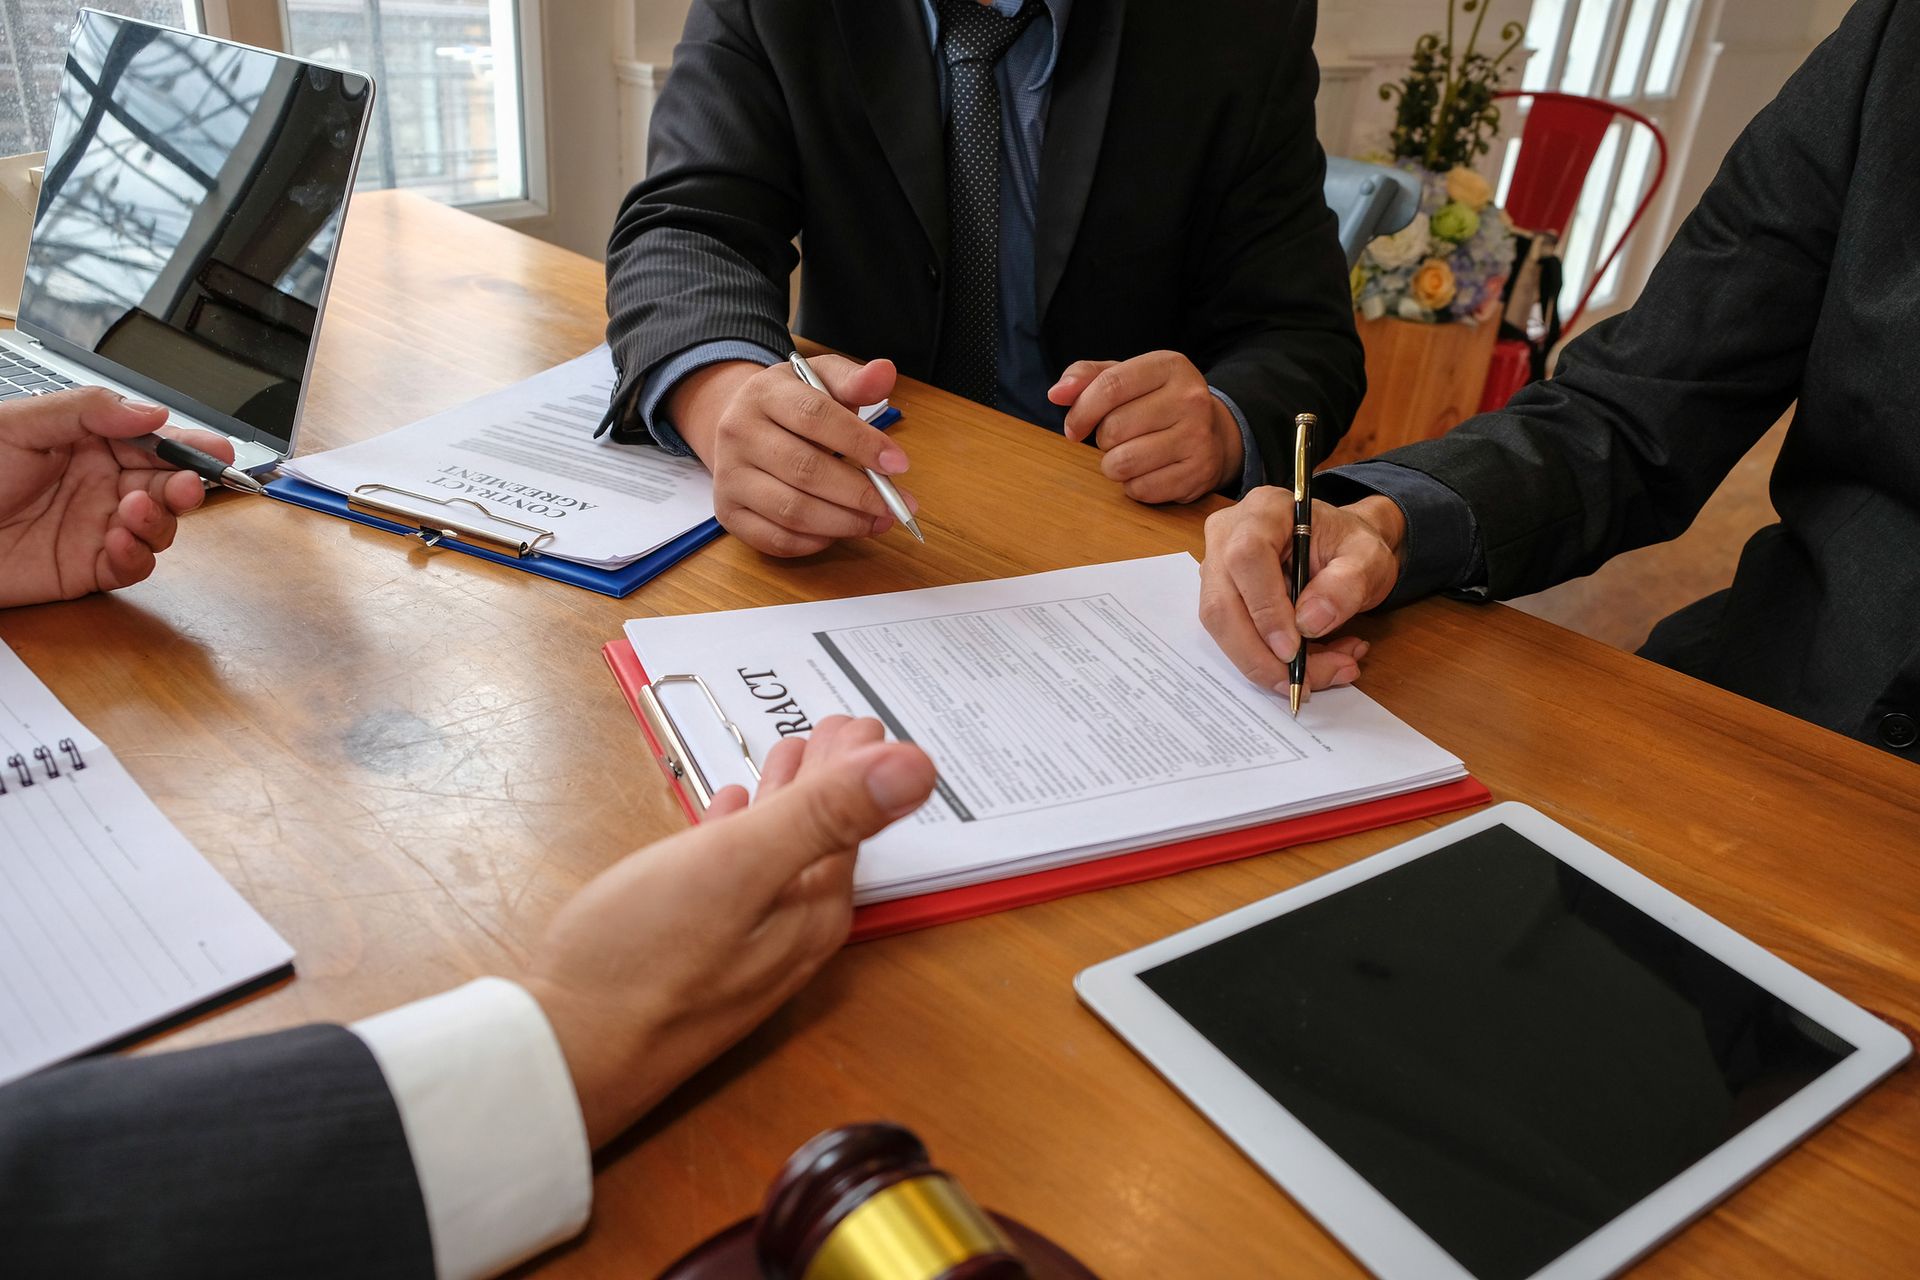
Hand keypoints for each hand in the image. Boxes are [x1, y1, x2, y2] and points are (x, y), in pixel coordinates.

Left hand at [0, 388, 235, 608]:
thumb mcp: (19, 425)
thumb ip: (86, 411)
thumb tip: (149, 412)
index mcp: (90, 444)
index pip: (154, 441)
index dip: (190, 445)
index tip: (214, 450)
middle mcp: (102, 485)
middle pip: (168, 485)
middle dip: (186, 486)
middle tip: (185, 486)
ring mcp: (98, 527)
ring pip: (160, 527)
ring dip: (160, 521)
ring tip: (133, 511)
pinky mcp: (88, 569)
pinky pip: (132, 567)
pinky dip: (136, 557)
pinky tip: (117, 543)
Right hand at [523, 716, 936, 1148]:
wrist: (563, 1056)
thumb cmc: (641, 960)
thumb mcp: (740, 865)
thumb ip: (825, 813)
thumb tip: (918, 768)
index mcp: (811, 911)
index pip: (852, 822)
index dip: (858, 767)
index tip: (860, 721)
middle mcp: (789, 936)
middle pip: (822, 839)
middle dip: (829, 779)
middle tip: (833, 728)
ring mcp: (742, 950)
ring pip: (780, 856)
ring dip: (785, 803)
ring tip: (784, 758)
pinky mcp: (694, 956)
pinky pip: (736, 879)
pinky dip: (739, 835)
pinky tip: (723, 815)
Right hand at [668, 356, 916, 556]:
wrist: (741, 427)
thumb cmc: (793, 406)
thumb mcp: (821, 381)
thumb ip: (855, 380)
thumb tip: (885, 371)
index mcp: (763, 393)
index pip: (815, 417)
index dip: (861, 443)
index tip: (899, 464)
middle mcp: (738, 433)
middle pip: (805, 470)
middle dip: (859, 493)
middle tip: (896, 505)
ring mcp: (729, 476)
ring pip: (792, 511)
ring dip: (844, 522)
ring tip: (878, 521)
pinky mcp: (728, 512)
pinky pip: (776, 539)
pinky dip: (815, 543)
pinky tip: (841, 531)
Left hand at [1049, 350, 1242, 503]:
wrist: (1215, 433)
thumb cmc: (1157, 402)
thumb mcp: (1127, 378)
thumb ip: (1086, 378)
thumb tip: (1056, 394)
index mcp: (1170, 366)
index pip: (1109, 387)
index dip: (1081, 412)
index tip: (1073, 428)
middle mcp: (1190, 398)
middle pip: (1113, 428)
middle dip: (1103, 439)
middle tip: (1117, 438)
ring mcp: (1198, 437)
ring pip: (1123, 462)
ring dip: (1113, 465)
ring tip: (1129, 455)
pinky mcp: (1198, 473)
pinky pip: (1141, 488)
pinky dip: (1133, 485)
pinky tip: (1147, 471)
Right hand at [1199, 491, 1408, 697]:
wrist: (1342, 550)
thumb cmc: (1350, 546)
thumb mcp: (1368, 558)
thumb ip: (1346, 584)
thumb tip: (1308, 624)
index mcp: (1264, 510)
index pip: (1247, 558)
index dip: (1265, 608)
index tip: (1293, 650)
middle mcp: (1227, 536)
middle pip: (1221, 602)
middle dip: (1260, 655)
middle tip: (1304, 683)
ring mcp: (1217, 568)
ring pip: (1222, 628)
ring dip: (1268, 664)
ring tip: (1325, 672)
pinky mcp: (1220, 597)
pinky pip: (1233, 637)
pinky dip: (1270, 662)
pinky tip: (1311, 665)